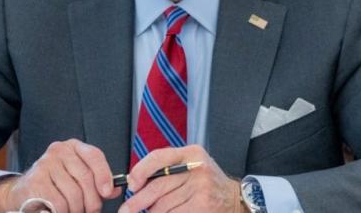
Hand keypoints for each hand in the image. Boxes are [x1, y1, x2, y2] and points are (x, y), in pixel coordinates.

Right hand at [0, 138, 119, 212]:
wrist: (23, 192)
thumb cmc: (56, 184)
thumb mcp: (77, 178)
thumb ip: (98, 181)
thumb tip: (115, 190)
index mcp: (73, 147)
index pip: (95, 156)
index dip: (104, 175)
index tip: (108, 192)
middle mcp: (59, 151)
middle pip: (86, 178)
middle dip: (93, 200)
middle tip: (92, 211)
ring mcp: (45, 165)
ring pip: (73, 193)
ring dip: (78, 209)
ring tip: (77, 212)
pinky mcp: (35, 182)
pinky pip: (59, 202)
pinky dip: (64, 211)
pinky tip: (63, 212)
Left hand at [119, 144, 243, 212]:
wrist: (234, 198)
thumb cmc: (206, 182)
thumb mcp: (192, 165)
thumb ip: (168, 168)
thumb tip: (135, 183)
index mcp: (191, 153)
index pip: (158, 158)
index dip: (140, 171)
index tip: (131, 184)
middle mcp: (197, 168)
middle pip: (157, 186)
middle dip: (137, 201)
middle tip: (126, 209)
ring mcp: (201, 188)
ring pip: (162, 205)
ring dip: (152, 212)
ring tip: (152, 211)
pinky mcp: (202, 206)